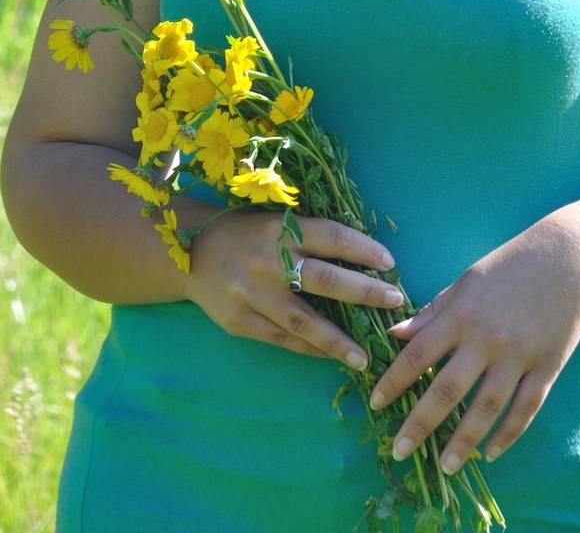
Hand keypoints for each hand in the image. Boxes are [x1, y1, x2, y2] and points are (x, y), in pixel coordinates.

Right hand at [186, 209, 402, 368]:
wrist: (185, 253)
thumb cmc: (244, 233)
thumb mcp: (273, 221)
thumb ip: (306, 236)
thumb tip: (359, 256)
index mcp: (280, 229)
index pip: (331, 237)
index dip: (363, 249)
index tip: (390, 263)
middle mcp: (268, 261)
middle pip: (325, 280)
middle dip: (364, 292)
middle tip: (394, 301)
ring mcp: (252, 294)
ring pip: (304, 321)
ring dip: (338, 341)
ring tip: (365, 357)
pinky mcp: (239, 321)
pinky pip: (282, 339)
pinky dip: (309, 349)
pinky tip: (331, 357)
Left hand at [368, 218, 579, 473]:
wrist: (568, 257)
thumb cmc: (510, 266)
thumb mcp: (466, 282)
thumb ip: (433, 312)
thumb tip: (395, 333)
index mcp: (460, 314)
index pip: (417, 355)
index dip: (394, 382)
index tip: (376, 405)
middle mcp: (486, 338)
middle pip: (447, 390)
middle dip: (419, 424)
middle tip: (399, 451)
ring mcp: (519, 355)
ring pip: (486, 408)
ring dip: (463, 441)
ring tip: (445, 466)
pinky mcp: (548, 367)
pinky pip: (525, 409)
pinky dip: (508, 434)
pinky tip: (491, 453)